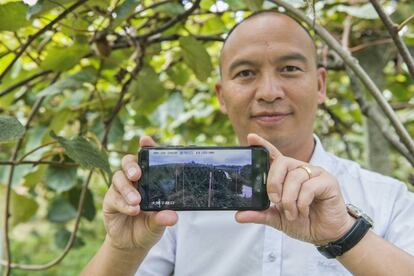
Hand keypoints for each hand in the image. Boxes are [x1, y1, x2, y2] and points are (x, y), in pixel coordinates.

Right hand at [103, 136, 177, 250]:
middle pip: (129, 162)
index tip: (145, 140)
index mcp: (149, 179)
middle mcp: (134, 180)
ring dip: (128, 188)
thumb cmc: (149, 226)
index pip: (148, 159)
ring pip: (119, 178)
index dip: (146, 147)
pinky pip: (114, 197)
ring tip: (137, 201)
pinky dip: (123, 203)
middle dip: (132, 166)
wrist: (132, 244)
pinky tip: (132, 210)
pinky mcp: (110, 200)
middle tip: (137, 175)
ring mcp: (120, 188)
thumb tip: (172, 217)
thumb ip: (163, 218)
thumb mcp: (159, 223)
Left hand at [235, 133, 353, 244]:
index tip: (251, 138)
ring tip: (291, 213)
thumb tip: (238, 216)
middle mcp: (300, 169)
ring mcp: (315, 173)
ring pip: (295, 177)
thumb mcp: (277, 219)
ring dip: (289, 199)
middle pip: (282, 162)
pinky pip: (310, 186)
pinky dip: (302, 202)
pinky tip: (303, 211)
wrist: (326, 234)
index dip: (263, 145)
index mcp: (287, 175)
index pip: (274, 155)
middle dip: (273, 182)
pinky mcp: (328, 181)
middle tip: (274, 200)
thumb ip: (260, 214)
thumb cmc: (303, 221)